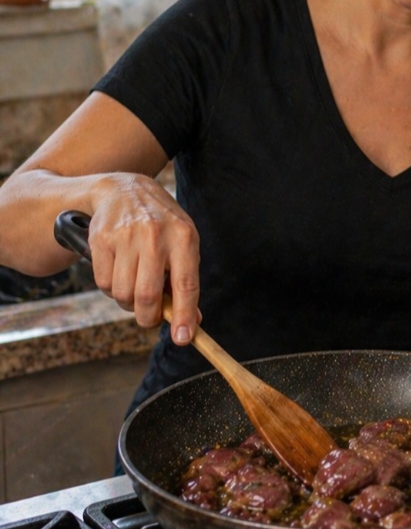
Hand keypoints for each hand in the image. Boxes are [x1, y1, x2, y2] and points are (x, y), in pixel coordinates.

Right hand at [87, 173, 200, 344]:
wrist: (124, 190)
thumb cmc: (161, 225)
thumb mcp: (184, 243)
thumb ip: (187, 280)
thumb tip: (192, 322)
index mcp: (184, 238)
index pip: (186, 285)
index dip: (185, 315)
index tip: (183, 338)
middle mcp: (155, 236)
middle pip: (147, 297)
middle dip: (148, 317)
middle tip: (150, 318)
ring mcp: (125, 237)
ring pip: (123, 294)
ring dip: (128, 302)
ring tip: (135, 285)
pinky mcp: (100, 240)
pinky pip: (103, 284)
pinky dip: (111, 288)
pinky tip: (119, 271)